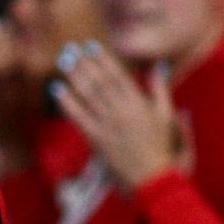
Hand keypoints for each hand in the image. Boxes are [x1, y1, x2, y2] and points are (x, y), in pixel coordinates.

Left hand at [52, 43, 192, 187]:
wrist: (153, 177)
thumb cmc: (163, 147)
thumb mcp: (166, 115)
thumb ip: (161, 89)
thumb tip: (159, 66)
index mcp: (138, 102)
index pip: (117, 75)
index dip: (103, 59)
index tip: (92, 46)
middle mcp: (121, 110)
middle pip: (99, 81)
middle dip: (84, 63)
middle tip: (71, 48)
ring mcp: (108, 125)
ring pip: (88, 95)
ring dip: (74, 76)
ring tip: (63, 61)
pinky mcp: (97, 139)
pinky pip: (79, 117)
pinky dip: (67, 102)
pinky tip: (57, 89)